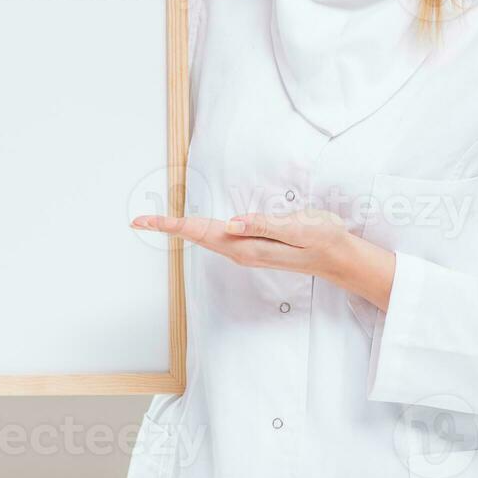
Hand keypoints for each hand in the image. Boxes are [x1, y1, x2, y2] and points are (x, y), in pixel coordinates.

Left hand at [130, 207, 397, 310]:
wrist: (338, 258)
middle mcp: (240, 250)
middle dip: (168, 228)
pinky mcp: (252, 246)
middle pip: (197, 235)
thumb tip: (231, 223)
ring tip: (157, 222)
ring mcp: (245, 250)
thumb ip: (265, 225)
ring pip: (205, 237)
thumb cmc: (320, 239)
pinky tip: (192, 227)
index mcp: (247, 244)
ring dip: (181, 230)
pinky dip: (199, 231)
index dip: (173, 226)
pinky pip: (218, 238)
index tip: (147, 222)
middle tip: (139, 220)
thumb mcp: (298, 228)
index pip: (202, 231)